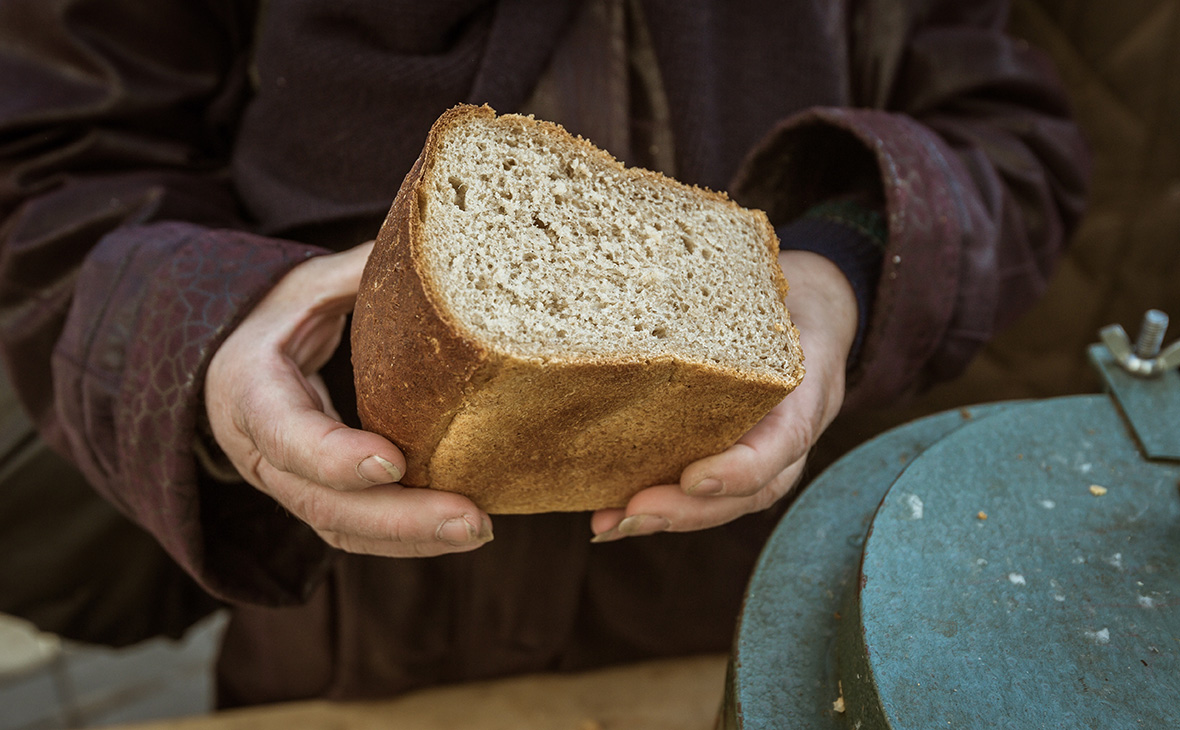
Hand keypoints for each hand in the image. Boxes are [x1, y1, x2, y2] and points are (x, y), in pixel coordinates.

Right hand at [204, 241, 492, 556]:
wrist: (225, 363)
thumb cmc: (271, 317)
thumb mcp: (303, 284)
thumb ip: (358, 271)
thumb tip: (436, 243)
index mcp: (249, 389)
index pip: (286, 434)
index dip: (335, 456)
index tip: (394, 461)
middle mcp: (259, 452)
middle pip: (323, 504)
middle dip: (400, 520)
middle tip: (473, 521)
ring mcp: (284, 485)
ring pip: (341, 531)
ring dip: (412, 540)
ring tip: (479, 530)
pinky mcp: (312, 501)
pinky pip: (355, 533)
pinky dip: (405, 540)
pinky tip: (459, 530)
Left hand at [590, 250, 856, 540]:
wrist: (810, 310)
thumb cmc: (784, 300)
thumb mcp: (776, 296)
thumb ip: (746, 305)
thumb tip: (666, 282)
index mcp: (805, 396)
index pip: (782, 446)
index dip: (739, 470)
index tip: (694, 477)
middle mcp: (785, 440)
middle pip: (745, 493)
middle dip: (686, 511)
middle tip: (630, 513)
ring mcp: (760, 456)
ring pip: (720, 503)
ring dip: (662, 518)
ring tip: (606, 525)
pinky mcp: (728, 455)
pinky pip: (698, 492)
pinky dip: (655, 506)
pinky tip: (606, 516)